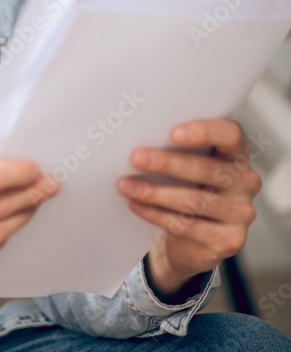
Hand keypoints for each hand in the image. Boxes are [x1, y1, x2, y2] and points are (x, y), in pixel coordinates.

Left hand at [117, 119, 260, 301]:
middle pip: (206, 169)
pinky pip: (188, 226)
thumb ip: (176, 147)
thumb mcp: (188, 163)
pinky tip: (136, 205)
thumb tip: (137, 135)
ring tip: (126, 185)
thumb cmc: (189, 186)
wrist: (195, 238)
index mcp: (237, 153)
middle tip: (136, 158)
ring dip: (154, 192)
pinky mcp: (230, 240)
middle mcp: (246, 181)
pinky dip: (156, 214)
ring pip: (193, 200)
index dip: (204, 132)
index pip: (230, 135)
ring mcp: (241, 213)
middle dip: (167, 163)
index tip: (172, 133)